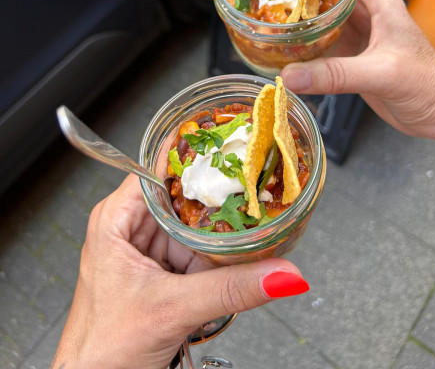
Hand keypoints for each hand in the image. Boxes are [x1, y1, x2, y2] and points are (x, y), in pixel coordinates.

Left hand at [51, 175, 308, 368]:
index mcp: (116, 219)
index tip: (227, 138)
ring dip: (222, 229)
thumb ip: (231, 289)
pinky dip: (218, 255)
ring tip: (254, 220)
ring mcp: (149, 250)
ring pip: (194, 225)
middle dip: (219, 195)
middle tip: (254, 184)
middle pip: (183, 195)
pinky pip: (197, 252)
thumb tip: (281, 273)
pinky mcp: (163, 272)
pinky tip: (237, 255)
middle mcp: (131, 228)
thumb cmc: (100, 350)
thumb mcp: (172, 310)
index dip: (195, 153)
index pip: (159, 167)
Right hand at [281, 0, 434, 142]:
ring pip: (323, 22)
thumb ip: (336, 74)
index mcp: (380, 5)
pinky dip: (305, 50)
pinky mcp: (353, 61)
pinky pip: (323, 49)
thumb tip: (290, 75)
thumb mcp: (381, 73)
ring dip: (300, 22)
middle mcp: (368, 17)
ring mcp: (360, 39)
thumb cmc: (425, 85)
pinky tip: (285, 53)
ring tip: (270, 20)